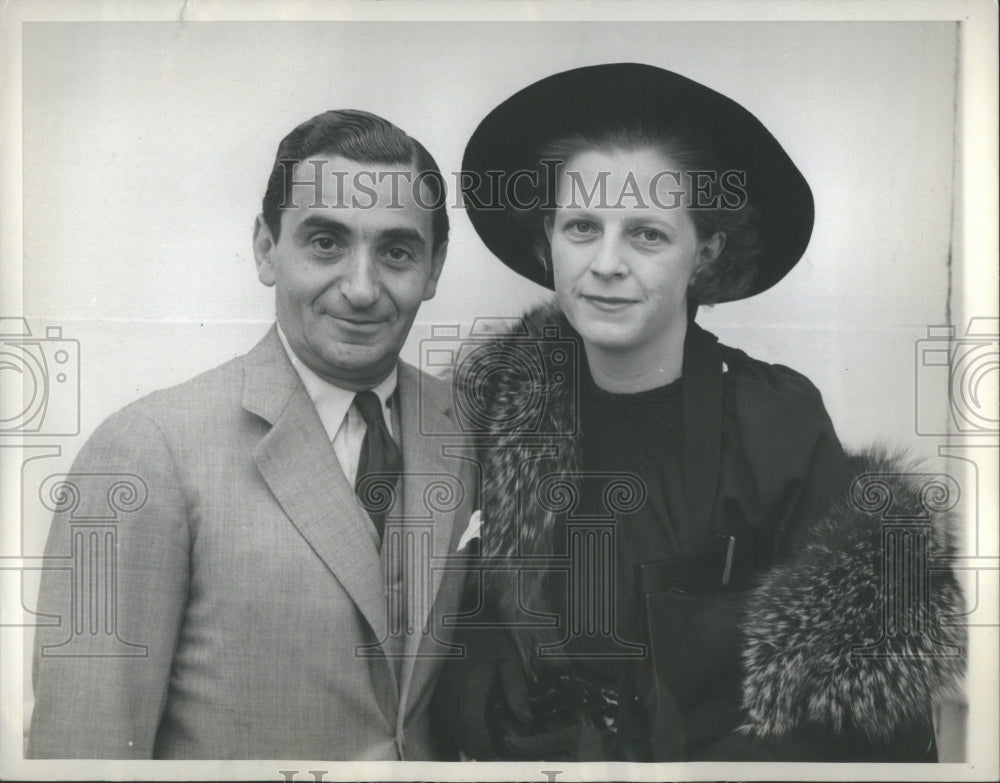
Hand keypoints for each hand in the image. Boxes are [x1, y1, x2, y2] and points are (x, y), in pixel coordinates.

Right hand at [433, 624, 529, 759]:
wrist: (458, 611)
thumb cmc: (486, 632)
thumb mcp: (508, 655)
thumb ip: (516, 688)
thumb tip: (525, 719)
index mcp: (471, 686)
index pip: (472, 728)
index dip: (481, 748)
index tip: (492, 759)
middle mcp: (450, 692)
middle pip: (454, 733)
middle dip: (469, 749)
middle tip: (485, 754)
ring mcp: (438, 689)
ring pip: (443, 726)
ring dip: (456, 740)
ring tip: (473, 745)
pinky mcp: (432, 685)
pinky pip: (436, 715)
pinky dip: (446, 727)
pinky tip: (458, 729)